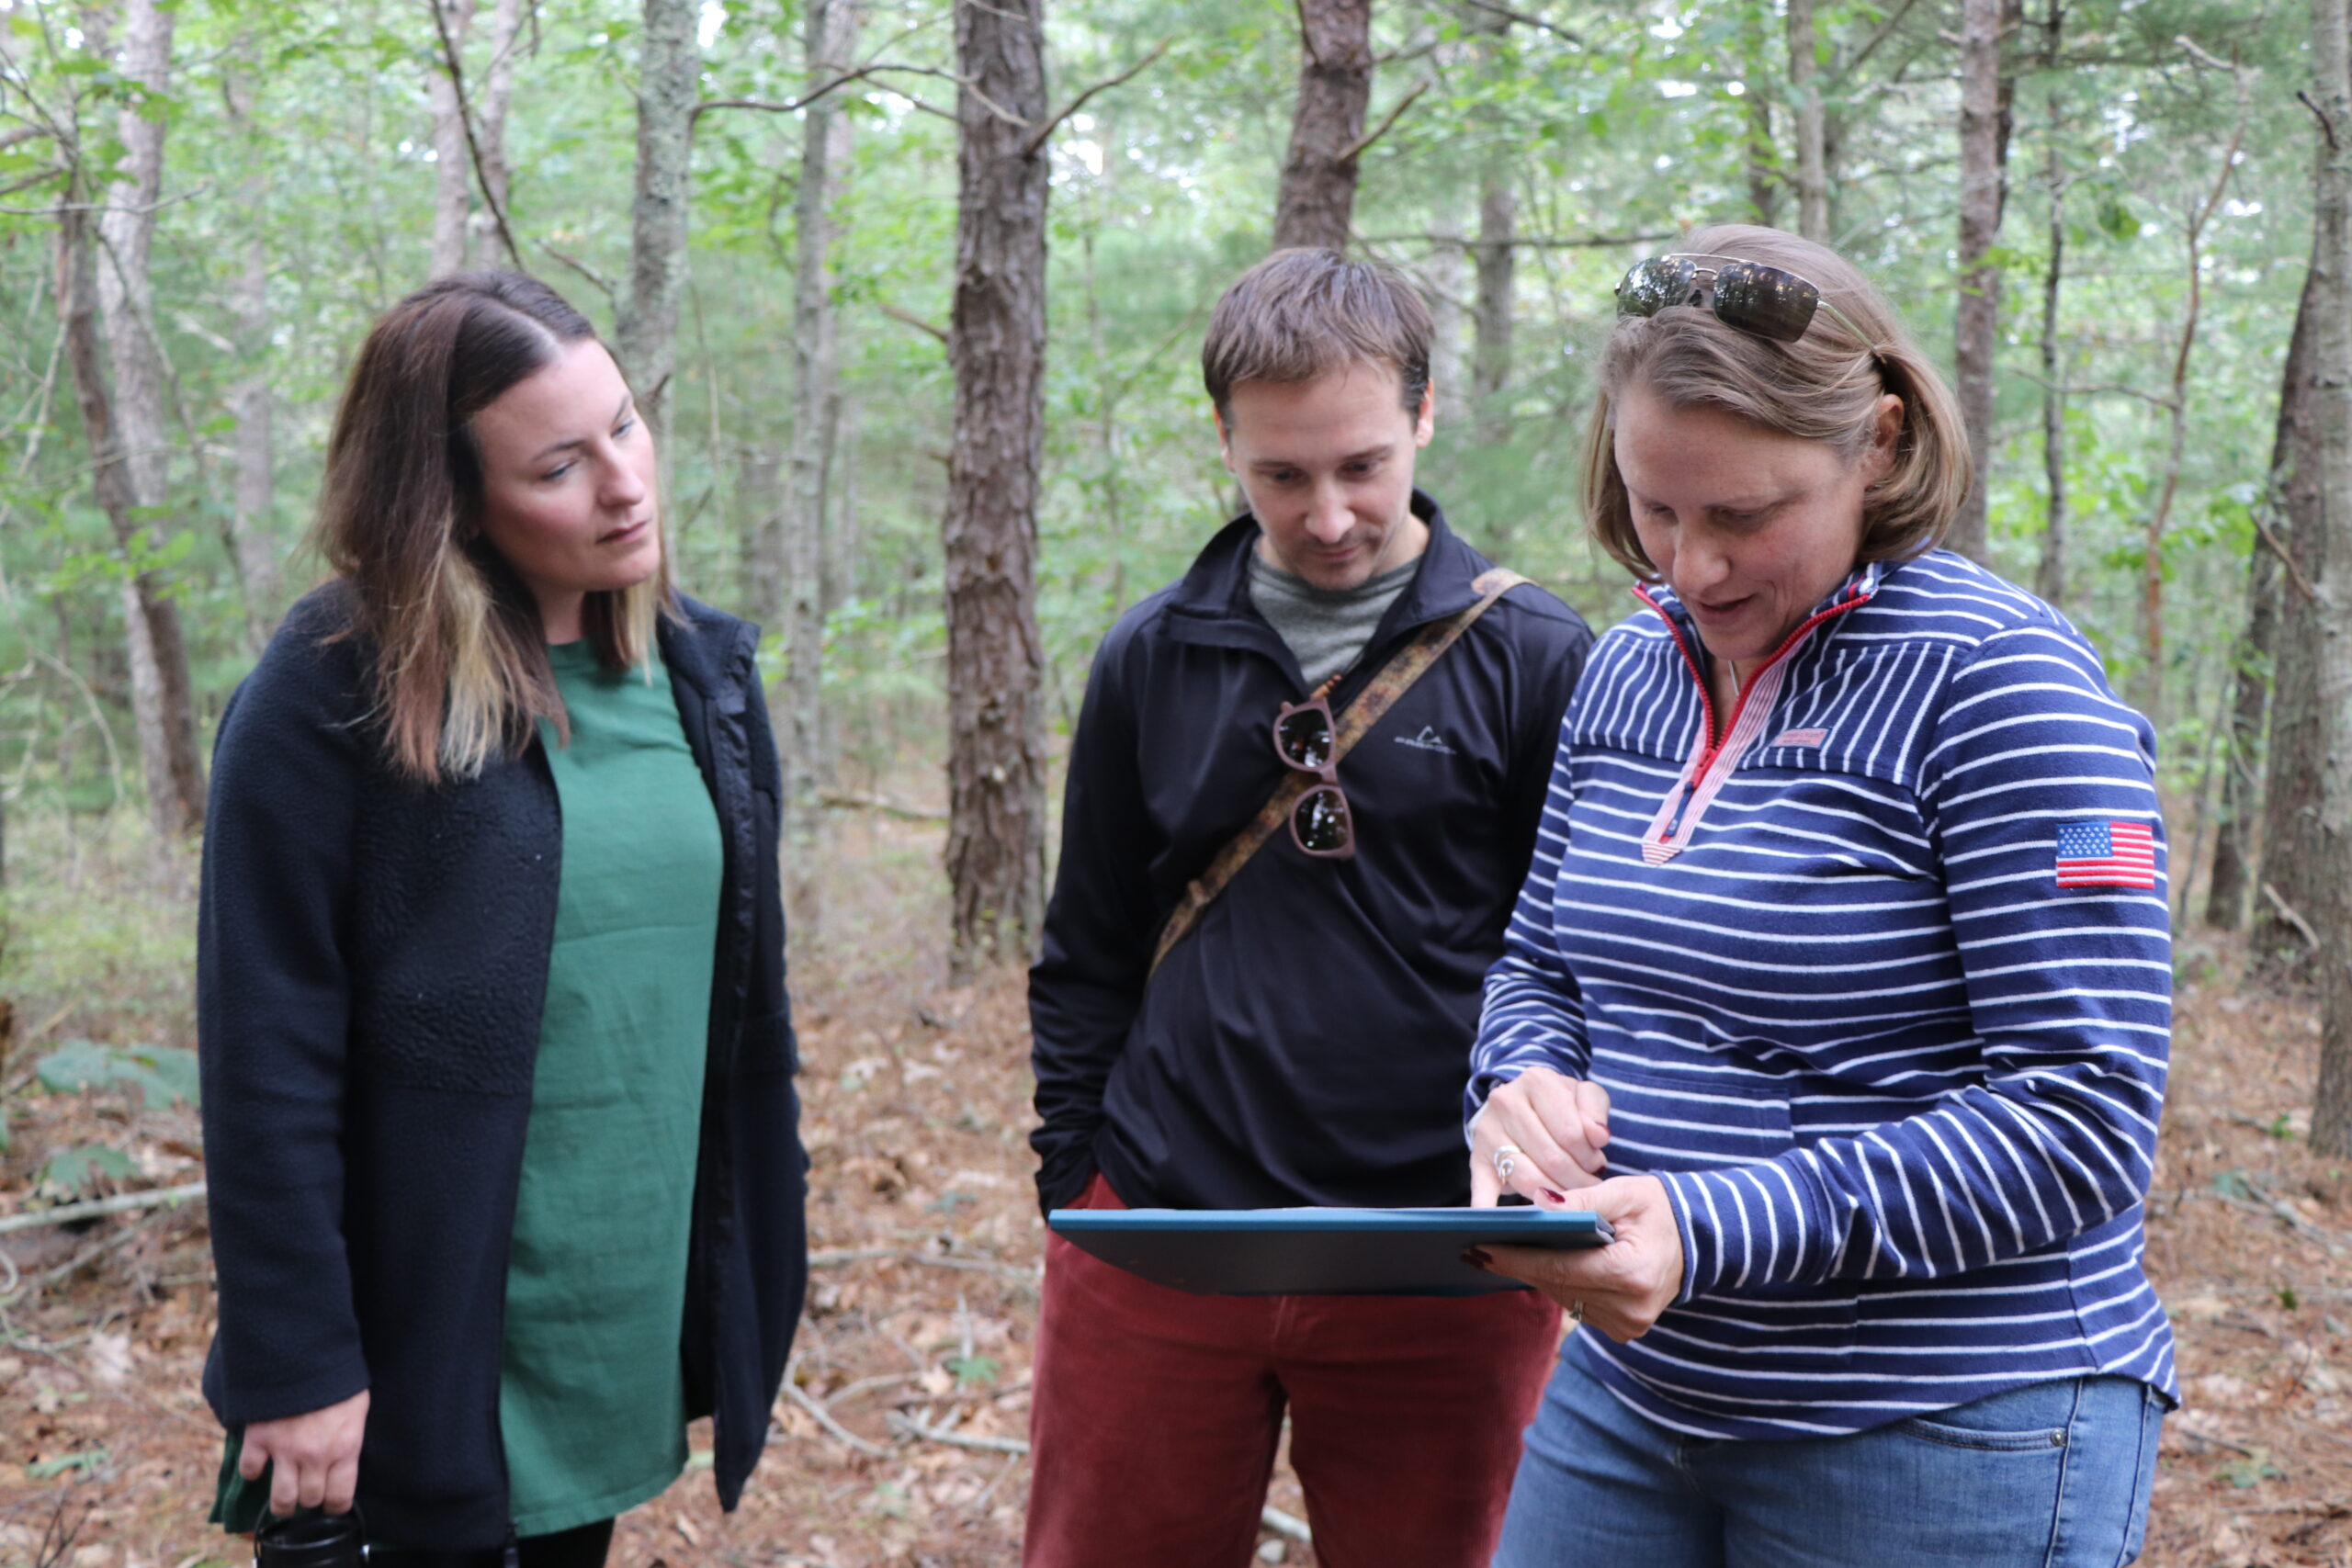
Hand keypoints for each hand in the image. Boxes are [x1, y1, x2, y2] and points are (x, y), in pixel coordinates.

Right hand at [239, 1388, 368, 1515]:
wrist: (307, 1354)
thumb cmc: (338, 1380)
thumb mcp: (357, 1410)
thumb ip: (348, 1439)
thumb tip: (344, 1461)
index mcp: (345, 1448)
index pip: (340, 1498)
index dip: (335, 1506)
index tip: (331, 1505)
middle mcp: (315, 1456)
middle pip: (309, 1500)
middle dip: (309, 1501)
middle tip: (307, 1495)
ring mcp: (285, 1450)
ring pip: (281, 1498)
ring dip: (283, 1502)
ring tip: (284, 1499)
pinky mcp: (260, 1439)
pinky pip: (249, 1470)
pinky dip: (252, 1471)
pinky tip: (259, 1465)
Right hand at [1469, 1066, 1610, 1205]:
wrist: (1519, 1102)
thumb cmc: (1559, 1104)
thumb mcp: (1584, 1095)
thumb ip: (1595, 1111)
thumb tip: (1599, 1136)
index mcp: (1537, 1081)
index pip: (1571, 1132)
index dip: (1590, 1156)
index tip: (1597, 1166)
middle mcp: (1506, 1101)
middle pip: (1550, 1157)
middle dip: (1577, 1180)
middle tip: (1588, 1187)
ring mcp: (1488, 1132)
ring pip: (1526, 1177)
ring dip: (1553, 1197)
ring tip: (1569, 1198)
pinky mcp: (1476, 1159)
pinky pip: (1483, 1189)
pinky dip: (1491, 1210)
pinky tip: (1504, 1224)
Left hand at [1471, 1174, 1682, 1342]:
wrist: (1701, 1240)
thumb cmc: (1661, 1210)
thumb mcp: (1627, 1193)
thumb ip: (1581, 1199)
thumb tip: (1537, 1204)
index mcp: (1631, 1275)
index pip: (1559, 1269)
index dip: (1516, 1258)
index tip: (1480, 1247)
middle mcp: (1630, 1309)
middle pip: (1557, 1286)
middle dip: (1517, 1265)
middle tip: (1476, 1247)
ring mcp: (1628, 1325)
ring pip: (1563, 1298)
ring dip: (1534, 1276)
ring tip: (1498, 1253)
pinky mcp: (1625, 1330)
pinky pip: (1578, 1305)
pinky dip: (1558, 1284)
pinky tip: (1536, 1264)